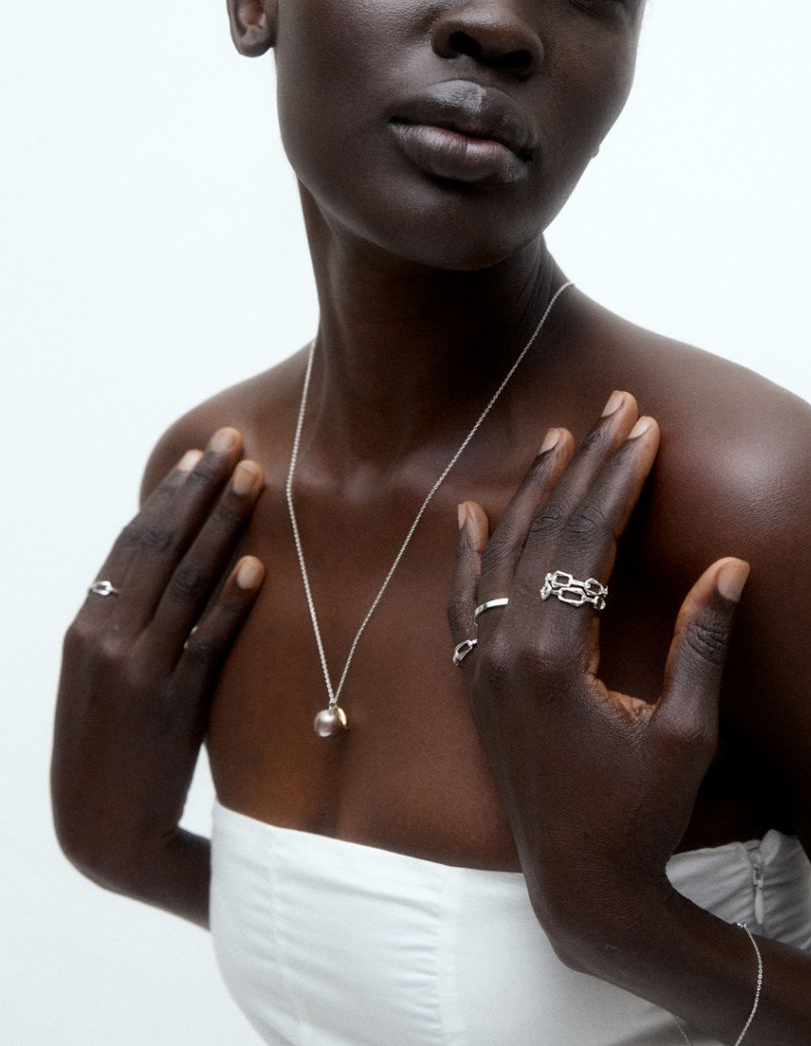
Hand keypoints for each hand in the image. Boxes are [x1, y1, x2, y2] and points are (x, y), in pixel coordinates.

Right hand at [51, 428, 264, 899]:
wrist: (102, 835)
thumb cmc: (109, 749)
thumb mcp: (100, 678)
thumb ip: (125, 624)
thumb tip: (164, 566)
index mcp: (86, 627)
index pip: (133, 544)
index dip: (168, 497)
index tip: (199, 456)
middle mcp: (105, 641)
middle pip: (159, 547)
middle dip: (200, 490)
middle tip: (235, 442)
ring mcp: (138, 673)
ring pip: (185, 582)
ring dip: (222, 524)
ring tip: (254, 479)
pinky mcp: (172, 708)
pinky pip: (205, 644)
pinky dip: (230, 602)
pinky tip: (256, 566)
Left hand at [447, 391, 748, 961]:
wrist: (580, 890)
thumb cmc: (642, 817)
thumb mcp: (686, 735)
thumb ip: (701, 645)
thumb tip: (731, 565)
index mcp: (556, 658)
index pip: (589, 541)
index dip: (620, 480)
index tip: (645, 429)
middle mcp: (507, 651)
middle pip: (546, 532)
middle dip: (584, 465)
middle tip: (613, 408)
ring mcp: (483, 666)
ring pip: (501, 555)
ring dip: (531, 493)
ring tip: (558, 438)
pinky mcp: (476, 684)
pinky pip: (463, 602)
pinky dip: (468, 555)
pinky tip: (472, 514)